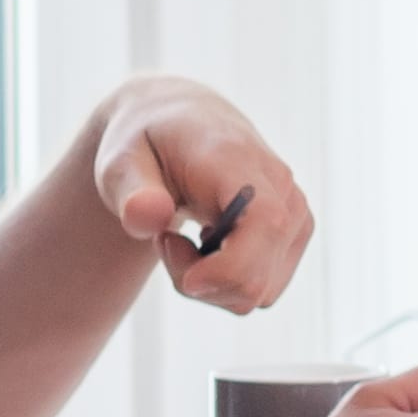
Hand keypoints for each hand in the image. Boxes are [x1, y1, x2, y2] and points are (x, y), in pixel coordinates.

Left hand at [85, 79, 308, 313]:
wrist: (179, 124)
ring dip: (212, 285)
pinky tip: (209, 246)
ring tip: (184, 240)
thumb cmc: (148, 145)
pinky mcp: (296, 233)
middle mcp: (281, 187)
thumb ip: (131, 192)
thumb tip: (148, 216)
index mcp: (239, 161)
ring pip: (258, 292)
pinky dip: (229, 283)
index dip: (231, 268)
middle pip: (255, 279)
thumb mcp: (121, 162)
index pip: (266, 224)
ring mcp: (295, 212)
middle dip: (199, 283)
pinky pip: (264, 289)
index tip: (185, 280)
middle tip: (164, 241)